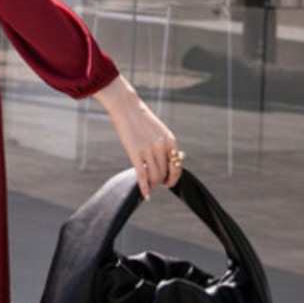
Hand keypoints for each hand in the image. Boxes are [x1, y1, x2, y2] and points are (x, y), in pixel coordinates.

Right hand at [92, 75, 184, 198]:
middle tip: (156, 186)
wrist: (126, 106)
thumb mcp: (159, 130)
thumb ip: (165, 144)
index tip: (168, 182)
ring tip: (149, 189)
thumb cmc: (141, 118)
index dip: (173, 177)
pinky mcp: (135, 152)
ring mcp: (148, 149)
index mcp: (170, 139)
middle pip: (165, 173)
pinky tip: (145, 196)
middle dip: (162, 182)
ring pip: (155, 176)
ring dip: (153, 186)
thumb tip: (173, 159)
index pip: (177, 165)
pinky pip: (142, 176)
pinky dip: (144, 188)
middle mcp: (162, 145)